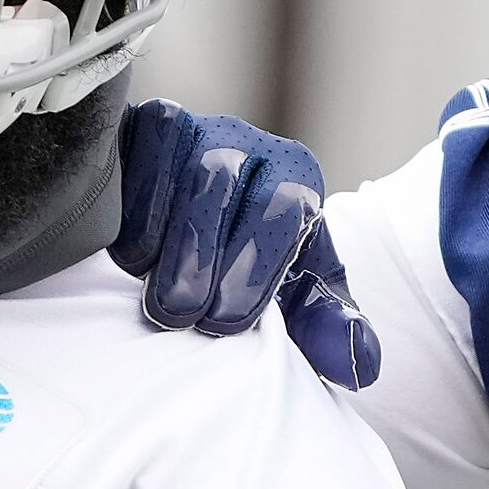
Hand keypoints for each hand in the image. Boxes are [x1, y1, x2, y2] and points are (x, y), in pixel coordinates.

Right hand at [114, 100, 380, 390]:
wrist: (186, 233)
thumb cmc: (247, 269)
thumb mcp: (294, 299)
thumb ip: (326, 327)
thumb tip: (358, 364)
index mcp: (293, 177)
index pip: (283, 208)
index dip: (254, 267)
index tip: (226, 323)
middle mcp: (245, 141)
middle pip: (222, 181)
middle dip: (201, 254)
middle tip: (182, 317)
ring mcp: (191, 127)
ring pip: (177, 162)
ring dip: (164, 236)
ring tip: (157, 300)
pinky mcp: (142, 124)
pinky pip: (137, 147)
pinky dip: (131, 204)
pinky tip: (130, 258)